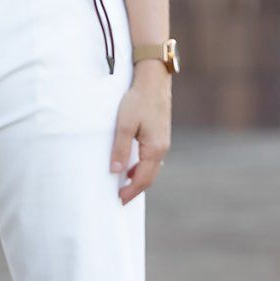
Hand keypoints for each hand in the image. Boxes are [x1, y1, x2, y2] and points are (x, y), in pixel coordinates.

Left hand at [109, 63, 171, 204]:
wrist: (154, 80)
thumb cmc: (138, 100)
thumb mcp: (124, 125)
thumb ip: (120, 149)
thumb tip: (116, 172)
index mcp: (154, 148)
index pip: (142, 179)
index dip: (131, 192)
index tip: (119, 200)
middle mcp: (162, 148)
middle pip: (150, 177)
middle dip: (136, 189)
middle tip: (121, 198)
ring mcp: (163, 142)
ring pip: (152, 168)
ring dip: (139, 178)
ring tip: (125, 185)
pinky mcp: (161, 135)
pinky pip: (153, 159)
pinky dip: (143, 167)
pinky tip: (133, 166)